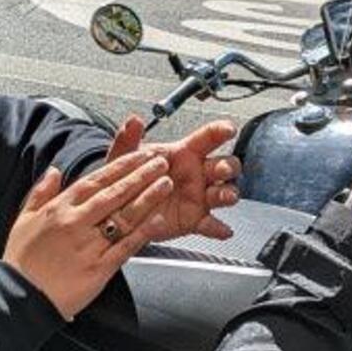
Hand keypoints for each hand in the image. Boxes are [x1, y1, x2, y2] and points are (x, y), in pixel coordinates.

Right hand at [4, 150, 174, 319]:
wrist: (21, 297)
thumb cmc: (21, 260)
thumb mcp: (23, 219)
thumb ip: (41, 192)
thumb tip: (55, 170)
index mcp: (59, 208)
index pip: (95, 180)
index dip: (120, 166)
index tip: (139, 155)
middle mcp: (75, 222)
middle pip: (114, 193)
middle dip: (140, 175)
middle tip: (161, 161)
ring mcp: (88, 245)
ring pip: (123, 217)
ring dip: (147, 198)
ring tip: (166, 184)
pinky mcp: (98, 269)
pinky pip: (125, 247)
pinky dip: (142, 233)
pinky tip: (158, 221)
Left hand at [105, 116, 239, 242]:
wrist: (123, 207)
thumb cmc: (132, 176)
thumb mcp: (125, 157)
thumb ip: (128, 139)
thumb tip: (133, 120)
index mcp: (184, 154)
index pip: (207, 138)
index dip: (220, 131)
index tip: (228, 129)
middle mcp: (197, 174)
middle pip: (225, 166)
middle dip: (228, 166)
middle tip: (222, 170)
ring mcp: (199, 197)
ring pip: (224, 193)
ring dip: (228, 193)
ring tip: (225, 196)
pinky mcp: (195, 219)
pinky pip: (211, 225)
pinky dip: (219, 228)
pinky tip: (223, 230)